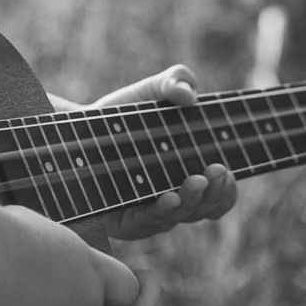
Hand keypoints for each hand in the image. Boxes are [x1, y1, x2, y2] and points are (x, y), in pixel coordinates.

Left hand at [70, 65, 239, 241]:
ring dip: (190, 202)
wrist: (78, 131)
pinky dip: (160, 213)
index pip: (219, 195)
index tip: (226, 169)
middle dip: (213, 194)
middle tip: (213, 172)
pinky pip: (145, 224)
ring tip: (193, 182)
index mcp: (191, 174)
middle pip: (203, 209)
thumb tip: (189, 94)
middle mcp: (175, 199)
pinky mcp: (123, 220)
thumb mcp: (151, 91)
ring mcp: (150, 212)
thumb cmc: (125, 115)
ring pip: (177, 218)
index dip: (226, 188)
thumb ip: (175, 81)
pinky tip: (167, 198)